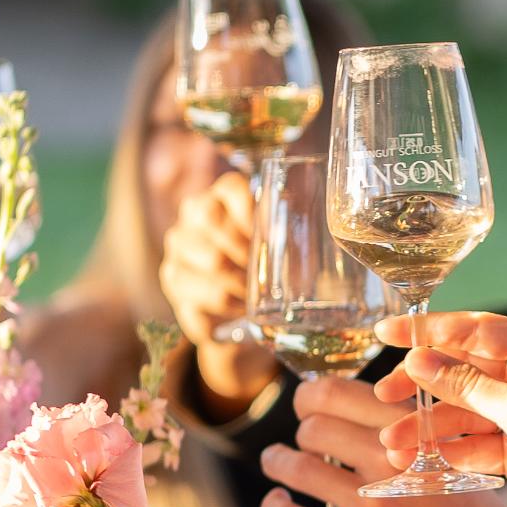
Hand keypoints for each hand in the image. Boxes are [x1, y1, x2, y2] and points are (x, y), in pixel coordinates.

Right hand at [158, 172, 274, 412]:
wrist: (237, 319)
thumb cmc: (268, 275)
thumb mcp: (285, 250)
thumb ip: (298, 231)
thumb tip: (334, 233)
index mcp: (221, 195)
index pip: (233, 188)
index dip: (254, 213)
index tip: (274, 238)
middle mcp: (192, 214)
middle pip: (213, 222)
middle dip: (246, 251)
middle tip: (267, 272)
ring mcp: (177, 248)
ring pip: (211, 262)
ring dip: (242, 283)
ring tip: (257, 295)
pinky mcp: (172, 281)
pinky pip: (204, 294)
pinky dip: (229, 305)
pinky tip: (242, 310)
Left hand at [259, 375, 506, 506]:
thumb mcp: (459, 457)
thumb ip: (417, 427)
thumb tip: (366, 401)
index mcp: (415, 433)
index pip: (341, 393)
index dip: (314, 393)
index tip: (310, 401)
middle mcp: (389, 464)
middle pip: (314, 426)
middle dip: (302, 426)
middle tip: (304, 435)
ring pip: (296, 467)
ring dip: (278, 459)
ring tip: (276, 459)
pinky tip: (277, 502)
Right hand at [373, 312, 506, 506]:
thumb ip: (469, 386)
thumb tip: (419, 361)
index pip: (478, 331)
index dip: (430, 331)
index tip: (386, 332)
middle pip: (465, 370)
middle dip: (423, 384)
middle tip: (383, 395)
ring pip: (463, 412)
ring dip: (428, 426)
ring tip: (392, 443)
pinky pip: (473, 444)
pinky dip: (446, 451)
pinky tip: (418, 460)